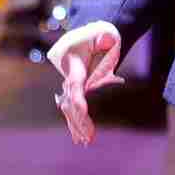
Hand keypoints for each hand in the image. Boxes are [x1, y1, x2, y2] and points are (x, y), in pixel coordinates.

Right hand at [48, 22, 124, 146]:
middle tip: (88, 137)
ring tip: (85, 141)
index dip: (78, 99)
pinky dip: (74, 123)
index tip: (83, 112)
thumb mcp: (103, 33)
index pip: (75, 84)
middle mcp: (68, 75)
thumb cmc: (97, 33)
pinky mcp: (73, 89)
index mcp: (73, 62)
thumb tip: (106, 44)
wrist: (86, 34)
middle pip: (70, 101)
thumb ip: (104, 39)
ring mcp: (68, 83)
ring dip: (76, 125)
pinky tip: (79, 138)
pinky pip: (71, 109)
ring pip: (68, 108)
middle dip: (78, 120)